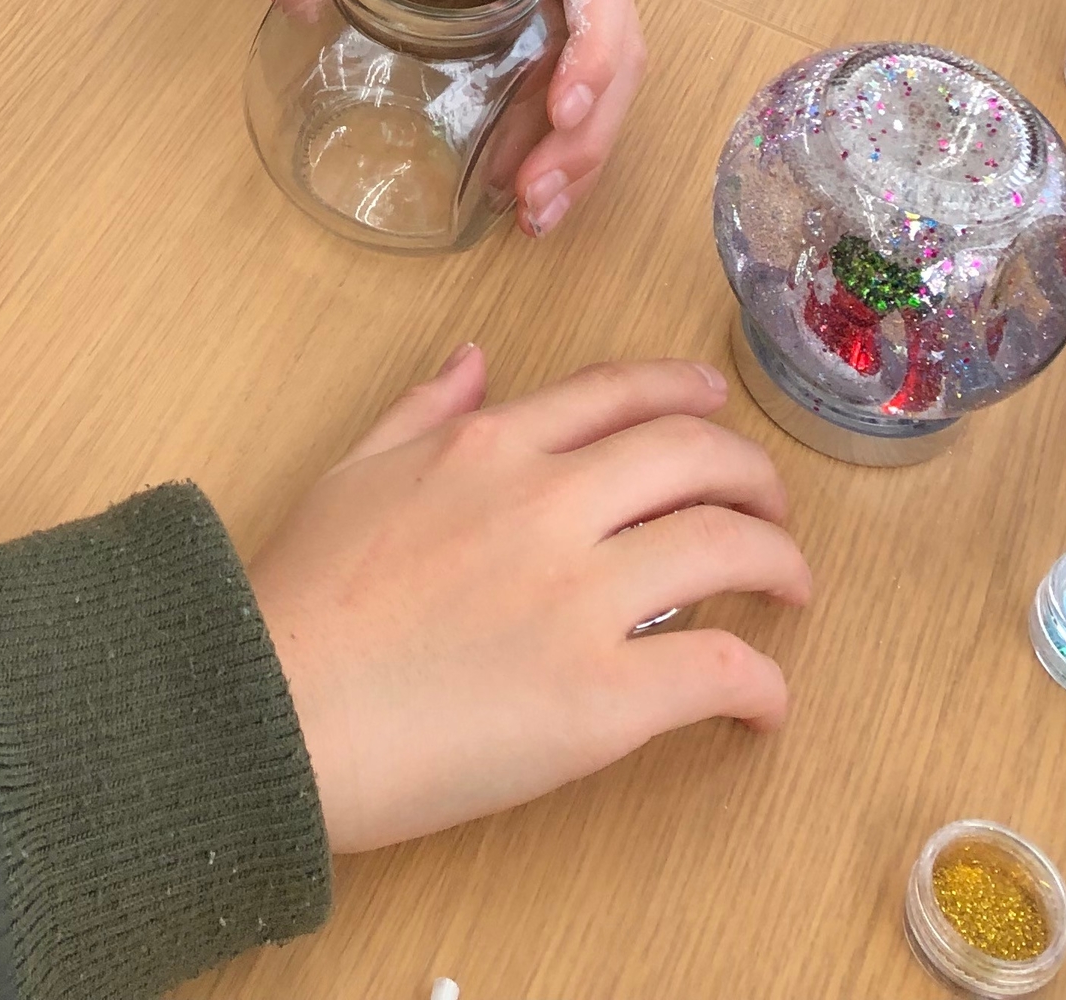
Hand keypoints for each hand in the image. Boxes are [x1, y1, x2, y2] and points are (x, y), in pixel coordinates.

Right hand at [247, 347, 808, 851]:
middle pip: (697, 457)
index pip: (621, 394)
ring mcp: (581, 597)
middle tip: (772, 510)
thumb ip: (421, 408)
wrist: (274, 710)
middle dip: (755, 477)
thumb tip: (474, 354)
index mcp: (491, 446)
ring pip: (730, 549)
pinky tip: (763, 704)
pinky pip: (722, 671)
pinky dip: (764, 685)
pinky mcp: (601, 698)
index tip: (719, 409)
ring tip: (791, 592)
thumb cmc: (299, 601)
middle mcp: (549, 501)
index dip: (687, 394)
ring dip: (779, 565)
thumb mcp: (352, 472)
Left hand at [296, 0, 643, 235]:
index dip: (590, 50)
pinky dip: (568, 147)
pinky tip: (530, 199)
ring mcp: (590, 0)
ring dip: (579, 158)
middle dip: (583, 138)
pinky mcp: (572, 26)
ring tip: (532, 223)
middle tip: (530, 202)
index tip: (560, 103)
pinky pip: (588, 92)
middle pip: (619, 59)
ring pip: (611, 89)